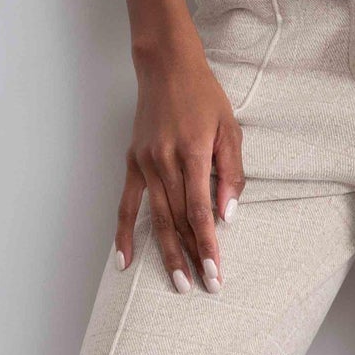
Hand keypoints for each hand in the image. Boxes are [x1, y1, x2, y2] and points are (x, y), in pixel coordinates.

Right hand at [116, 0, 246, 292]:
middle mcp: (164, 162)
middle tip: (203, 287)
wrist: (167, 67)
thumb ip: (231, 172)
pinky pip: (126, 204)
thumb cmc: (204, 95)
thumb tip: (229, 215)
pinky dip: (124, 234)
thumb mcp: (229, 127)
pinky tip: (124, 261)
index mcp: (192, 152)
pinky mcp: (132, 163)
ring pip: (156, 218)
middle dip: (192, 257)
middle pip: (179, 220)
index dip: (209, 244)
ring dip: (166, 253)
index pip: (201, 210)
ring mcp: (144, 164)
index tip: (216, 272)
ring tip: (178, 283)